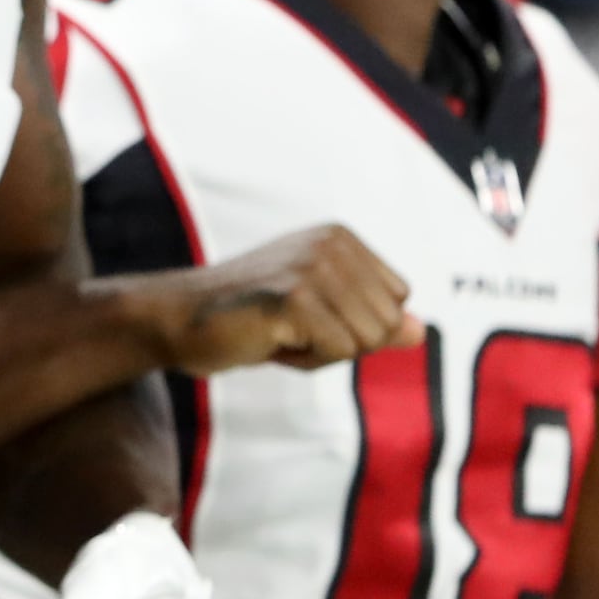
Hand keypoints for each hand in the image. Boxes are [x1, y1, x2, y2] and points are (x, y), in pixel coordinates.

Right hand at [156, 226, 419, 375]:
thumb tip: (420, 332)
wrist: (178, 319)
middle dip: (343, 343)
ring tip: (279, 334)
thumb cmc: (248, 319)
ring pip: (366, 341)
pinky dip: (307, 361)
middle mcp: (332, 243)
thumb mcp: (320, 316)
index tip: (305, 317)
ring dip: (324, 354)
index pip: (397, 299)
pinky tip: (270, 342)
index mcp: (340, 237)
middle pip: (387, 322)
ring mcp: (313, 267)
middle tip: (290, 330)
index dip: (355, 324)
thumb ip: (371, 320)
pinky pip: (338, 351)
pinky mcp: (295, 297)